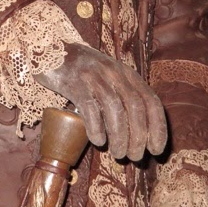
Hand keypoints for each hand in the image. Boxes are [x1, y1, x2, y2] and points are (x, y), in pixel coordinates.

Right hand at [34, 43, 166, 160]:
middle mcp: (114, 73)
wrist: (50, 49)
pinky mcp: (74, 83)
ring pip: (114, 109)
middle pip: (135, 107)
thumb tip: (139, 134)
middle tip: (135, 157)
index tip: (156, 150)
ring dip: (120, 136)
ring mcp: (94, 77)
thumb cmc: (84, 72)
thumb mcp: (110, 78)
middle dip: (139, 136)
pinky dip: (97, 128)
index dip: (157, 127)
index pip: (151, 101)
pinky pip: (89, 108)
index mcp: (127, 74)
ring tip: (118, 154)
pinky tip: (98, 141)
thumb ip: (124, 96)